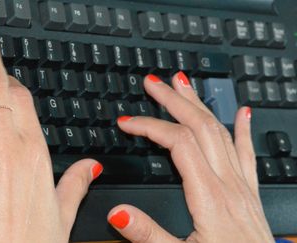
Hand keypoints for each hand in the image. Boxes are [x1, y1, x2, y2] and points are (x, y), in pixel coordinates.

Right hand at [107, 72, 274, 242]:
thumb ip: (147, 233)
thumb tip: (118, 212)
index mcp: (208, 196)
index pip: (177, 143)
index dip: (149, 126)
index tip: (127, 121)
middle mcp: (228, 184)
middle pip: (200, 126)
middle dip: (173, 100)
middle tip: (154, 82)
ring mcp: (241, 186)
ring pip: (221, 131)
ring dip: (200, 105)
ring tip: (183, 85)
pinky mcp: (249, 194)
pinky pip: (247, 152)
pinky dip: (243, 128)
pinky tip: (242, 112)